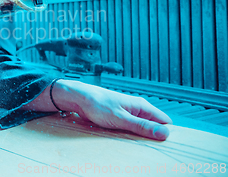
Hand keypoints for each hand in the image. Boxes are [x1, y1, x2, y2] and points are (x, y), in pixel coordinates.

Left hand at [52, 80, 171, 139]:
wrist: (79, 98)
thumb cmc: (97, 104)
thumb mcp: (121, 118)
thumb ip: (141, 126)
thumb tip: (164, 133)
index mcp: (142, 106)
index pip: (164, 121)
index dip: (166, 133)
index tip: (164, 145)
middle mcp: (137, 109)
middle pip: (154, 126)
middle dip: (152, 137)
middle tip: (148, 147)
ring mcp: (129, 113)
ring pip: (142, 129)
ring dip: (140, 137)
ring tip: (136, 145)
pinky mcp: (120, 118)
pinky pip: (131, 129)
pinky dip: (130, 135)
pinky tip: (126, 140)